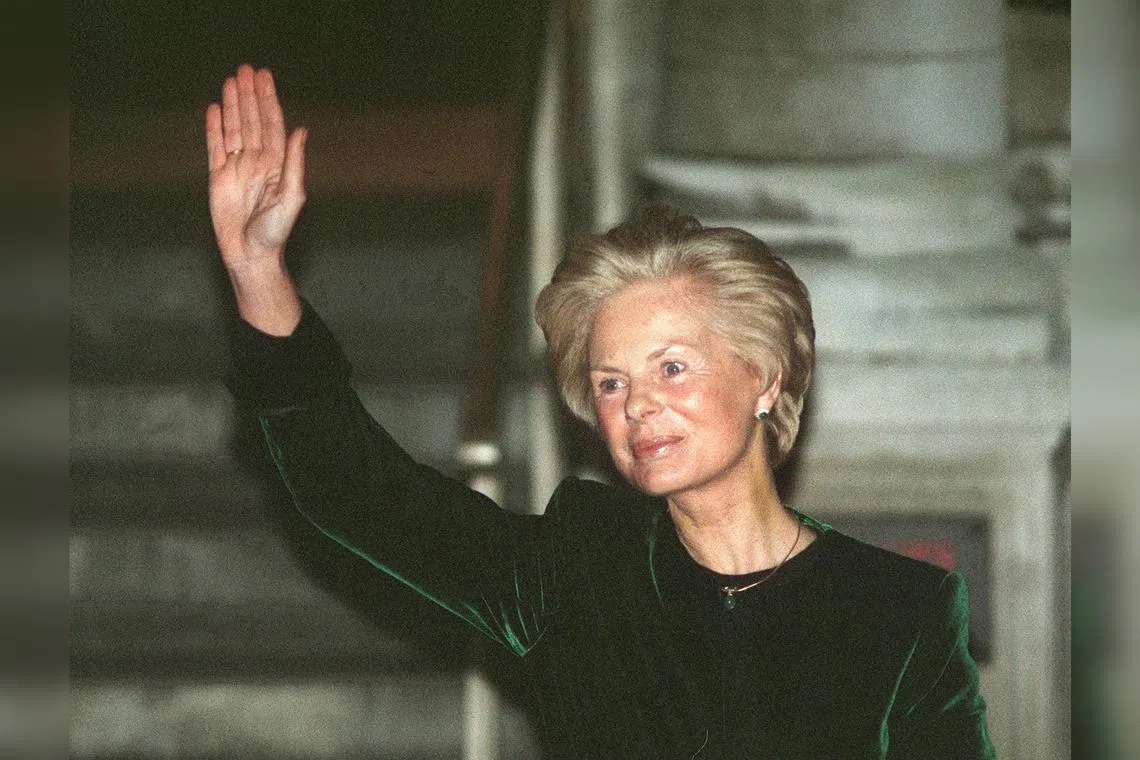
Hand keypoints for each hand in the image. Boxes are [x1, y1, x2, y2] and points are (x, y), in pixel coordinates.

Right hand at [205, 64, 306, 272]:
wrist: (250, 255)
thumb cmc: (275, 233)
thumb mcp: (292, 197)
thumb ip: (295, 163)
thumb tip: (301, 131)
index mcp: (277, 165)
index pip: (271, 125)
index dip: (268, 101)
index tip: (265, 78)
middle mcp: (257, 163)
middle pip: (252, 121)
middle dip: (250, 95)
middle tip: (246, 69)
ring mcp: (237, 168)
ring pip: (234, 129)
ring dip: (233, 105)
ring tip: (231, 80)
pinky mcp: (218, 178)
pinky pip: (215, 147)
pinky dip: (214, 128)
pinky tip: (215, 109)